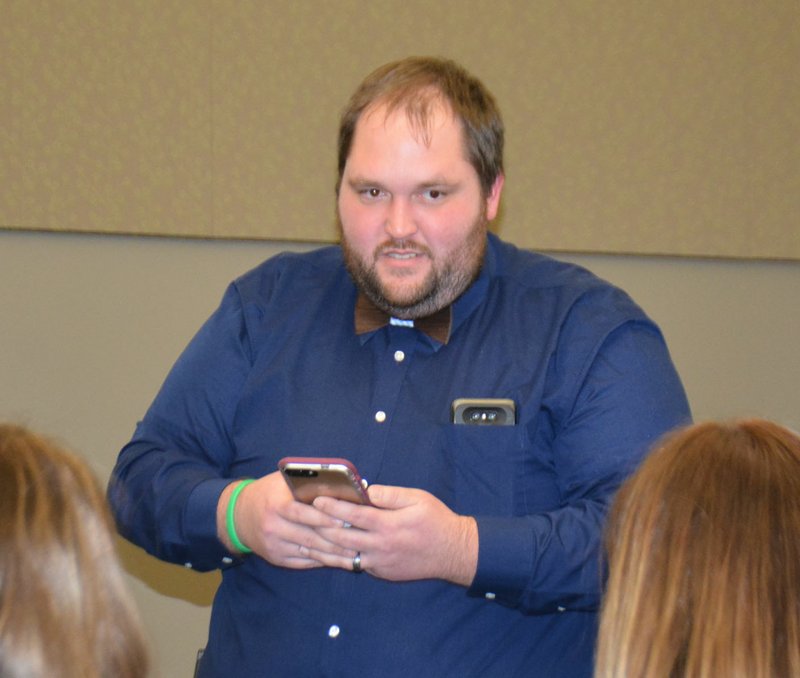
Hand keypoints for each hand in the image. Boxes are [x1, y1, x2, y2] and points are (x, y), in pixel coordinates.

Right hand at [216, 471, 356, 568]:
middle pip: (310, 536)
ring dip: (334, 555)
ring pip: (309, 551)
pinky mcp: (276, 558)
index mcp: (276, 504)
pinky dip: (322, 561)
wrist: (239, 516)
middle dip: (336, 540)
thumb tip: (338, 484)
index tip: (347, 522)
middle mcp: (274, 526)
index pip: (304, 513)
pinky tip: (339, 560)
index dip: (326, 518)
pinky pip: (303, 561)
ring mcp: (274, 545)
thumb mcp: (283, 481)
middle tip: (359, 541)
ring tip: (355, 554)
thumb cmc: (269, 492)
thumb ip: (307, 481)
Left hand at [311, 485, 477, 585]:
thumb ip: (390, 494)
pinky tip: (327, 551)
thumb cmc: (435, 520)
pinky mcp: (381, 572)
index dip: (333, 507)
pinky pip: (356, 564)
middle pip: (342, 537)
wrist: (452, 552)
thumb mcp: (417, 499)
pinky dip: (339, 558)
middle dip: (321, 527)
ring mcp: (379, 563)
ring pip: (345, 555)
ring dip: (324, 547)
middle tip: (304, 517)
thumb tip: (367, 489)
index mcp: (388, 525)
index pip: (354, 515)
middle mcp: (380, 546)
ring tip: (307, 537)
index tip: (317, 500)